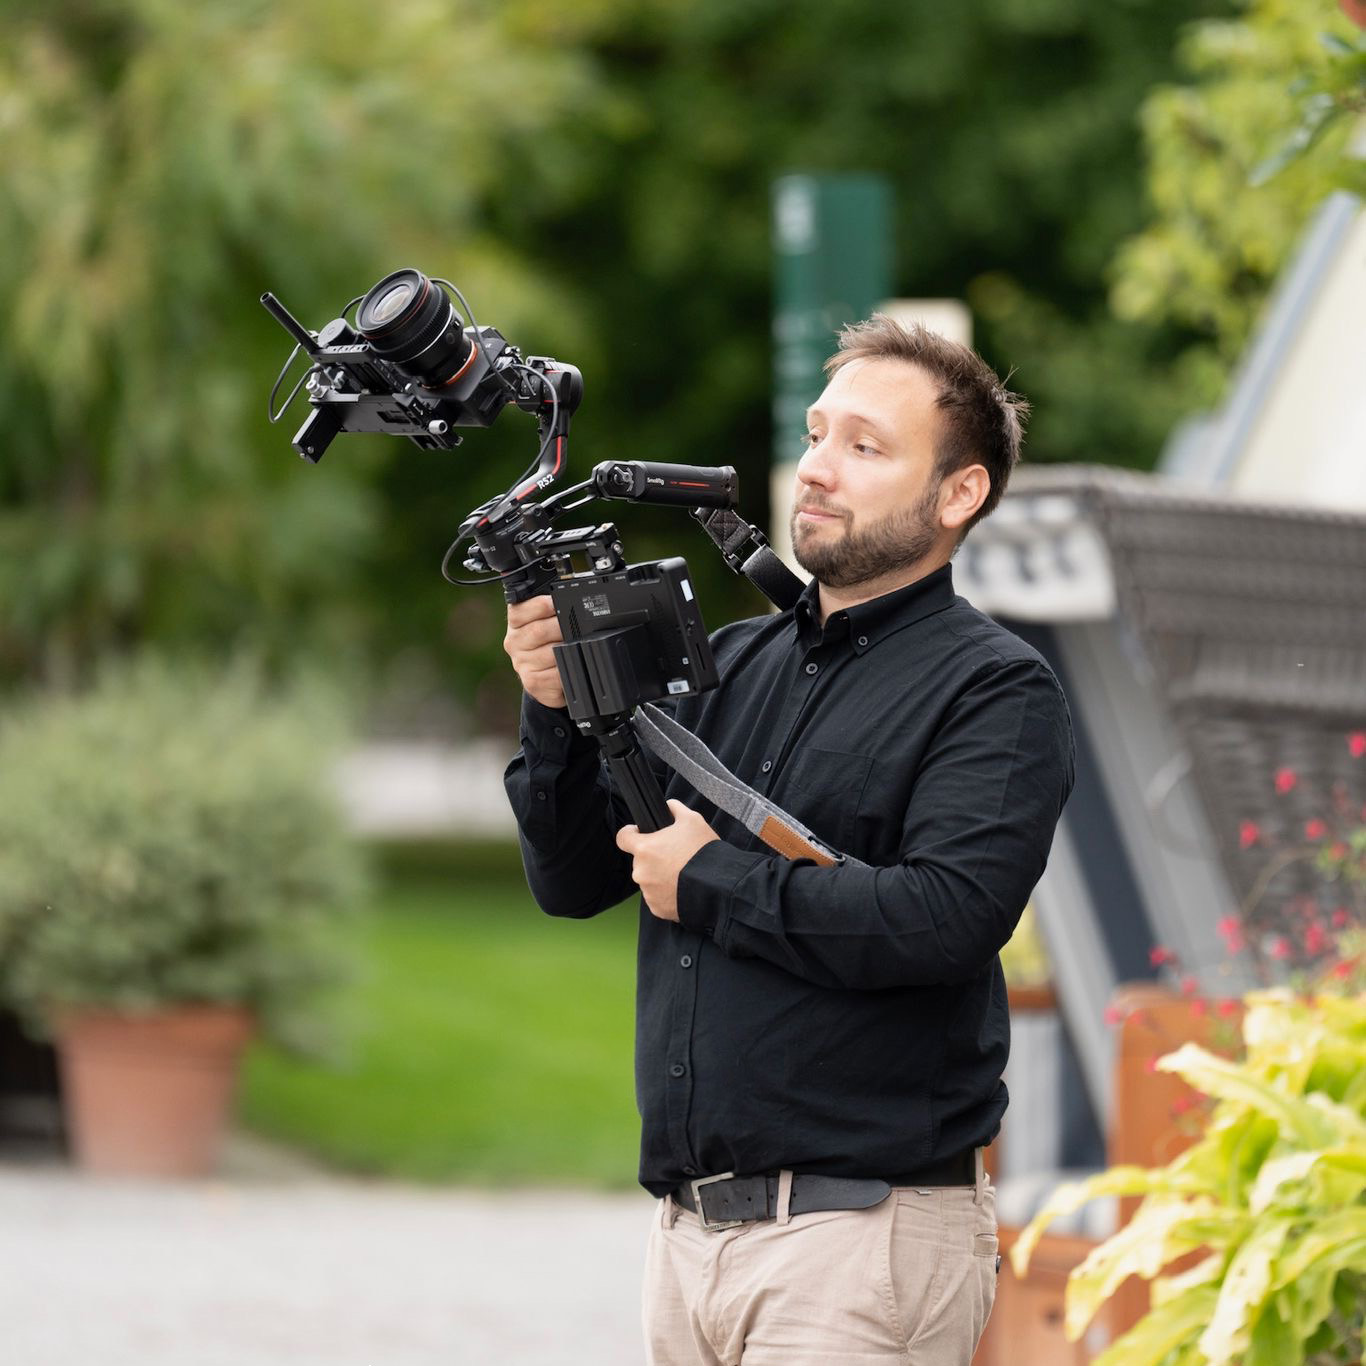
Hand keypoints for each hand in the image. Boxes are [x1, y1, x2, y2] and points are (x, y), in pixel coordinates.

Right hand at [504, 595, 566, 708]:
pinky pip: (555, 674)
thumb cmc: (551, 644)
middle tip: (576, 628)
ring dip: (568, 650)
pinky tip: (572, 665)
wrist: (549, 679)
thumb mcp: (548, 621)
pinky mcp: (532, 682)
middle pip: (538, 631)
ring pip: (550, 653)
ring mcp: (521, 663)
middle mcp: (515, 642)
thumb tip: (568, 596)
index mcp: (517, 622)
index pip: (520, 610)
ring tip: (576, 647)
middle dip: (561, 628)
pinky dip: (569, 668)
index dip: (540, 605)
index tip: (556, 603)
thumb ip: (553, 607)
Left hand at [615, 799, 719, 921]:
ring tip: (683, 874)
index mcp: (644, 849)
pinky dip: (667, 894)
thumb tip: (668, 806)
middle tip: (676, 856)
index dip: (631, 833)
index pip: (623, 837)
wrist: (717, 887)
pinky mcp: (657, 909)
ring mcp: (648, 892)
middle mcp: (641, 872)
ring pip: (650, 880)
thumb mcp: (692, 820)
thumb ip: (675, 809)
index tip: (640, 834)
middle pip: (641, 860)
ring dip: (661, 876)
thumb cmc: (703, 852)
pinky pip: (658, 898)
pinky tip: (683, 888)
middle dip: (654, 857)